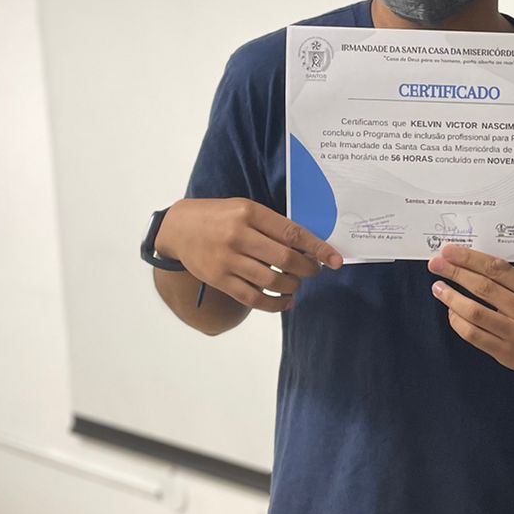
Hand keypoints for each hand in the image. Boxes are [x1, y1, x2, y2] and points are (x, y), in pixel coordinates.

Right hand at [156, 198, 341, 311]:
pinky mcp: (219, 279)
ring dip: (292, 286)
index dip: (318, 248)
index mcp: (249, 213)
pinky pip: (253, 298)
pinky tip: (285, 302)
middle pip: (285, 259)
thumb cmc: (220, 217)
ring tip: (295, 284)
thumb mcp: (246, 209)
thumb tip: (308, 249)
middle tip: (314, 271)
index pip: (292, 233)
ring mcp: (227, 259)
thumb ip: (273, 227)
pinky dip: (274, 304)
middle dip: (307, 269)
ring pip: (271, 280)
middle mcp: (238, 235)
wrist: (178, 228)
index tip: (335, 260)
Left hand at [427, 245, 513, 372]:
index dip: (470, 258)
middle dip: (456, 273)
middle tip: (436, 264)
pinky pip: (474, 335)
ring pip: (475, 312)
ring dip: (452, 298)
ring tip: (438, 288)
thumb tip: (467, 263)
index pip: (497, 268)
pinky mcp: (504, 352)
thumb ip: (507, 279)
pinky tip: (451, 312)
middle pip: (484, 287)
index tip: (449, 251)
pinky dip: (458, 321)